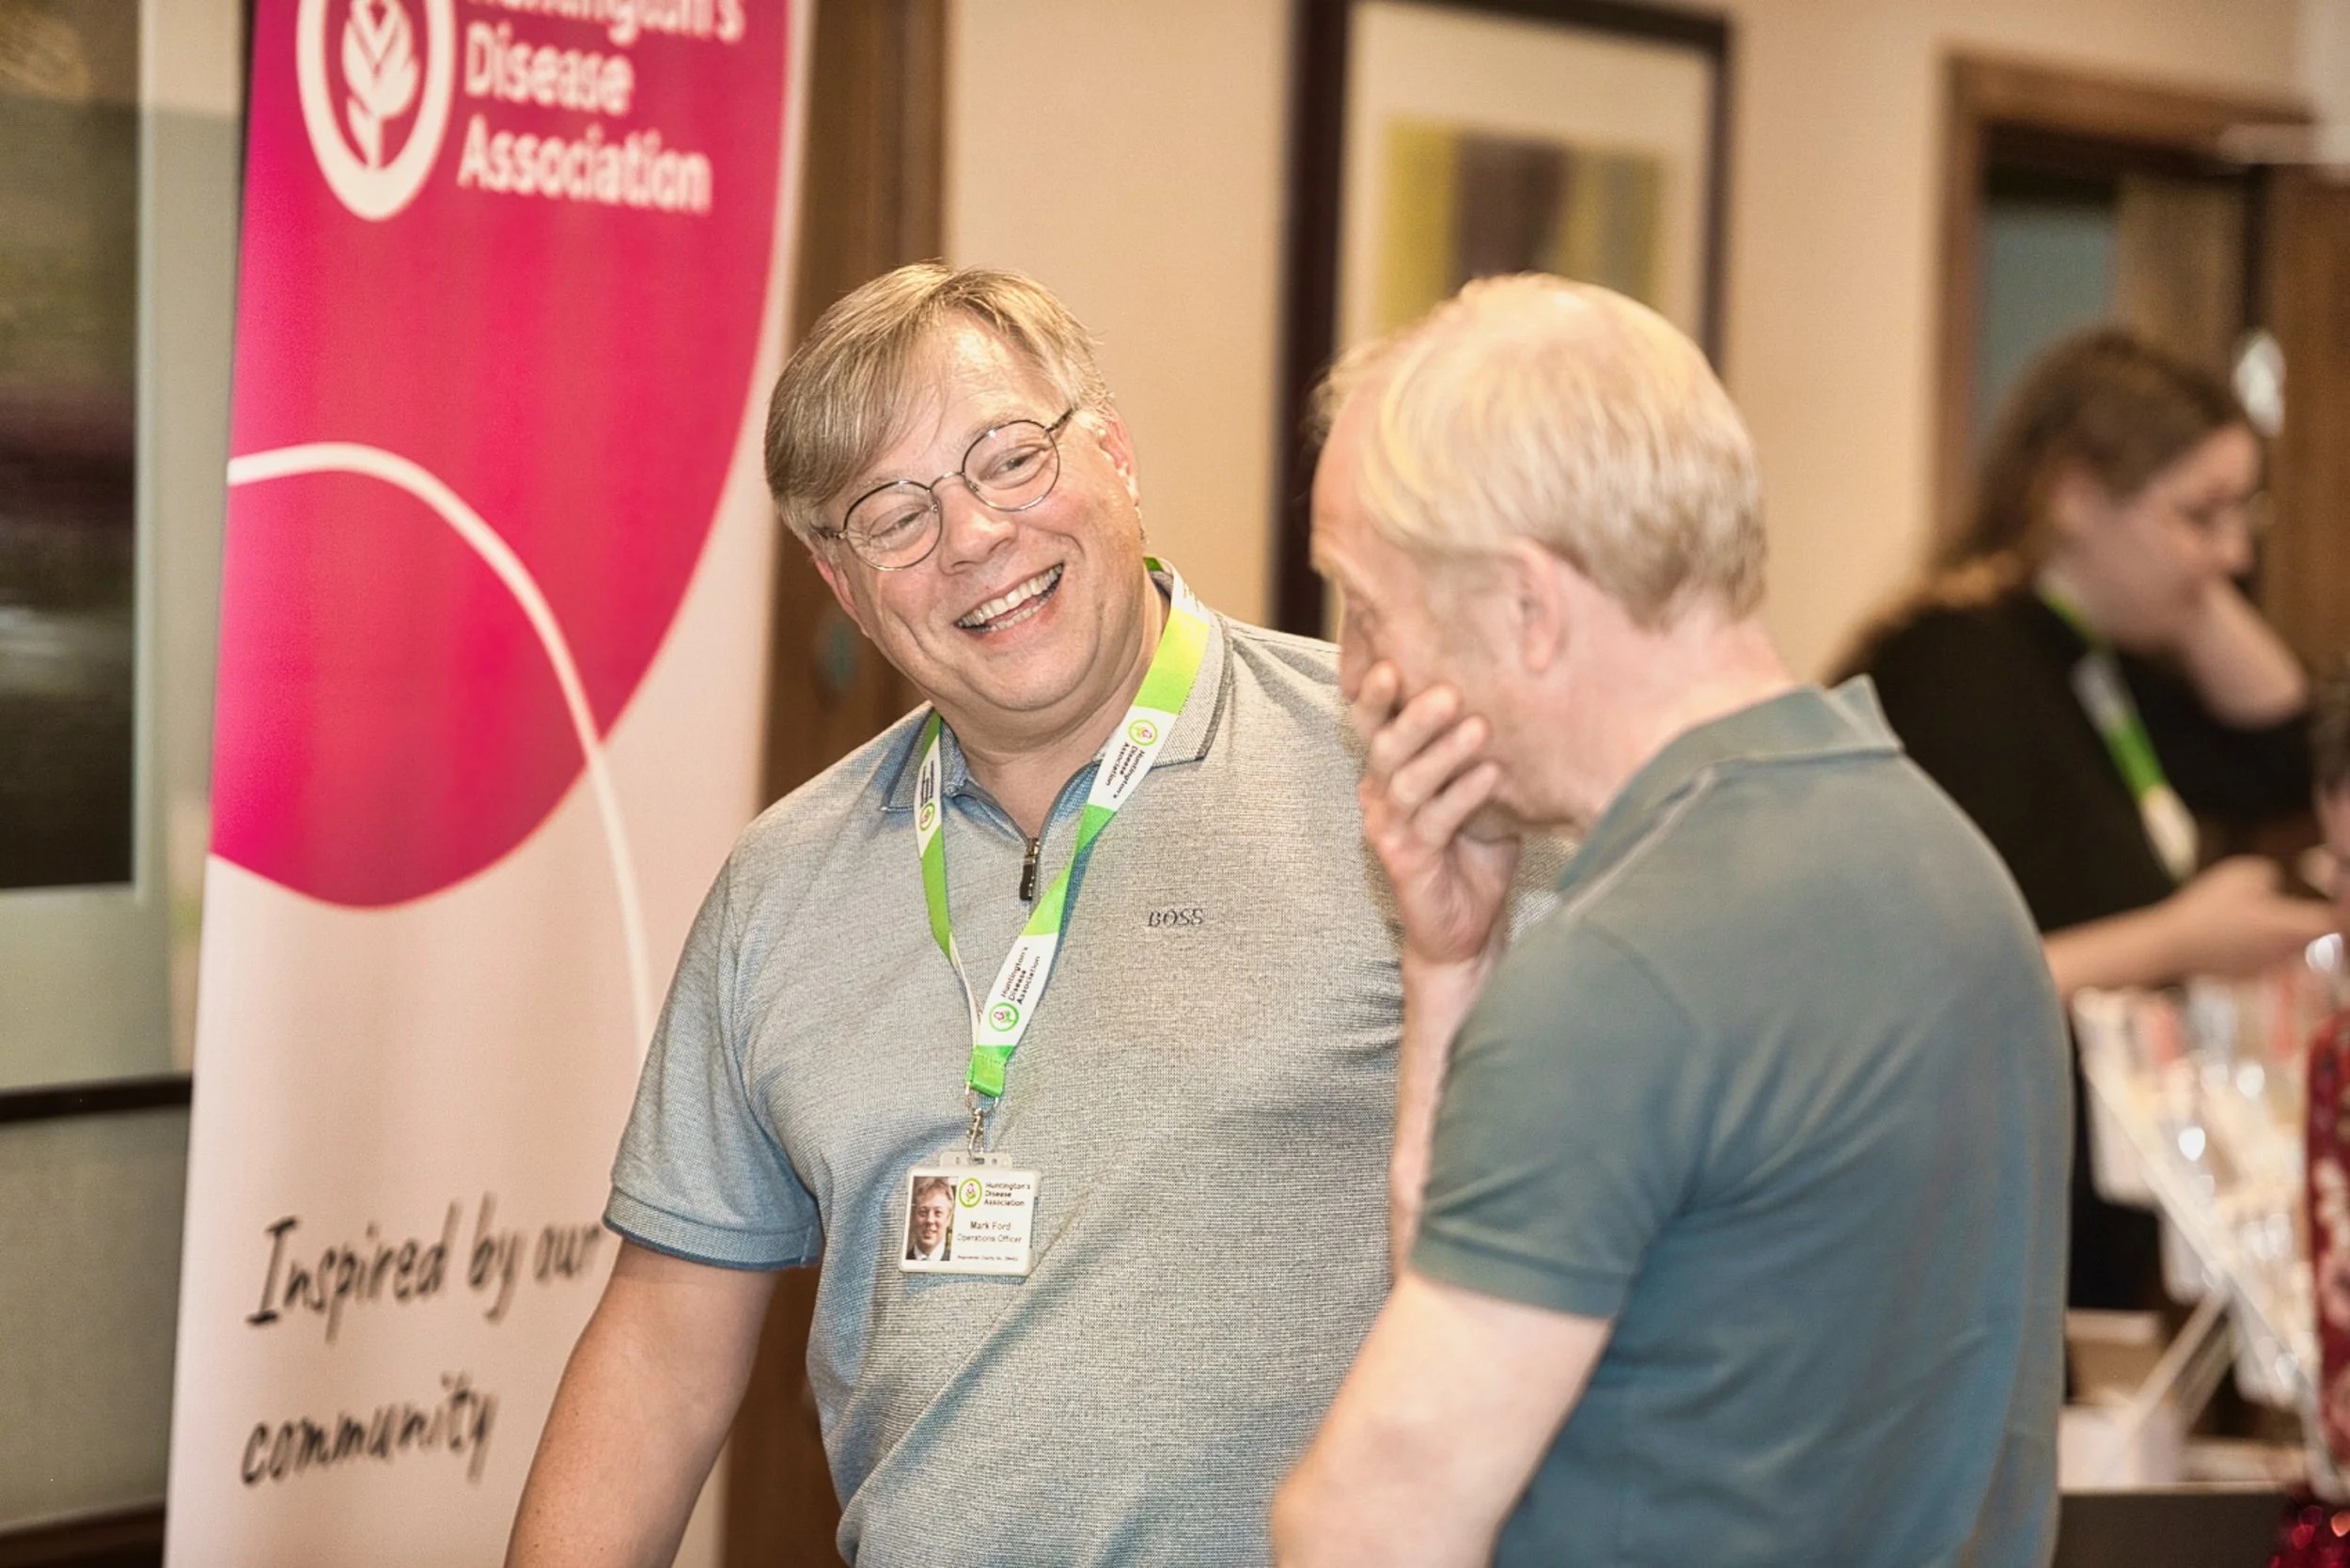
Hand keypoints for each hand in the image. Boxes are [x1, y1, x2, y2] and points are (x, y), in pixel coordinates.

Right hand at [1352, 662, 1520, 967]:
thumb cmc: (1475, 852)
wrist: (1465, 930)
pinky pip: (1434, 822)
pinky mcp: (1405, 860)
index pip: (1373, 722)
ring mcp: (1389, 828)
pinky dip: (1464, 795)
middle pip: (1384, 746)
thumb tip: (1523, 690)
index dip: (1376, 693)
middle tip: (1448, 691)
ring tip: (1479, 728)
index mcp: (1390, 770)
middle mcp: (1380, 794)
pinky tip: (1492, 775)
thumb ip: (1484, 749)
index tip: (1393, 658)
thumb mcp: (1480, 791)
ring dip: (1443, 753)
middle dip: (1413, 717)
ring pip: (1406, 781)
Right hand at [2156, 856, 2332, 978]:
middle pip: (2318, 937)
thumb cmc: (2205, 909)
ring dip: (2286, 934)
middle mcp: (2286, 951)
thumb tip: (2279, 884)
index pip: (2337, 923)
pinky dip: (2261, 947)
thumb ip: (2272, 875)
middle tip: (2302, 904)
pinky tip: (2236, 935)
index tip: (2339, 902)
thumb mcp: (2243, 873)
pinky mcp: (2250, 976)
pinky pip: (2267, 959)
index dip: (2342, 912)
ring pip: (2292, 948)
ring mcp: (2269, 967)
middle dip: (2314, 920)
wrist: (2171, 945)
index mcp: (2290, 926)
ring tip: (2260, 918)